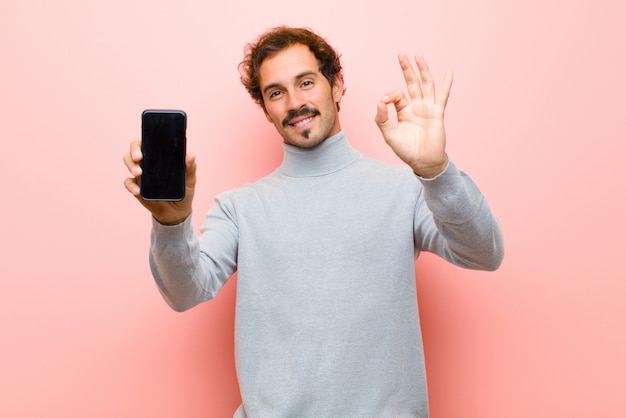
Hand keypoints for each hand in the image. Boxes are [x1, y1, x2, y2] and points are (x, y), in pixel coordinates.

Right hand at [123, 140, 196, 224]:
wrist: (177, 211)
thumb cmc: (183, 190)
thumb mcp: (189, 179)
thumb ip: (190, 167)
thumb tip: (191, 155)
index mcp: (160, 157)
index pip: (148, 143)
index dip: (144, 140)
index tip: (146, 143)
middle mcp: (148, 163)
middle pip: (134, 150)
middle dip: (134, 151)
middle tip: (139, 158)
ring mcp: (141, 175)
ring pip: (129, 163)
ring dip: (131, 166)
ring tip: (139, 173)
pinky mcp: (137, 187)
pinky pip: (128, 182)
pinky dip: (131, 186)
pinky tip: (138, 191)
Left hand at [375, 53, 452, 177]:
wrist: (423, 162)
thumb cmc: (406, 150)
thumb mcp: (389, 135)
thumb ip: (381, 119)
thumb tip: (379, 101)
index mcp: (403, 111)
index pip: (397, 95)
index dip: (390, 95)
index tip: (384, 102)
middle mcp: (416, 107)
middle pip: (412, 83)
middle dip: (406, 68)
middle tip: (401, 54)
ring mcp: (427, 108)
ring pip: (425, 84)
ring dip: (422, 69)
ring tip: (418, 55)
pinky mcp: (437, 113)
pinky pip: (443, 96)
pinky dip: (446, 84)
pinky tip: (449, 71)